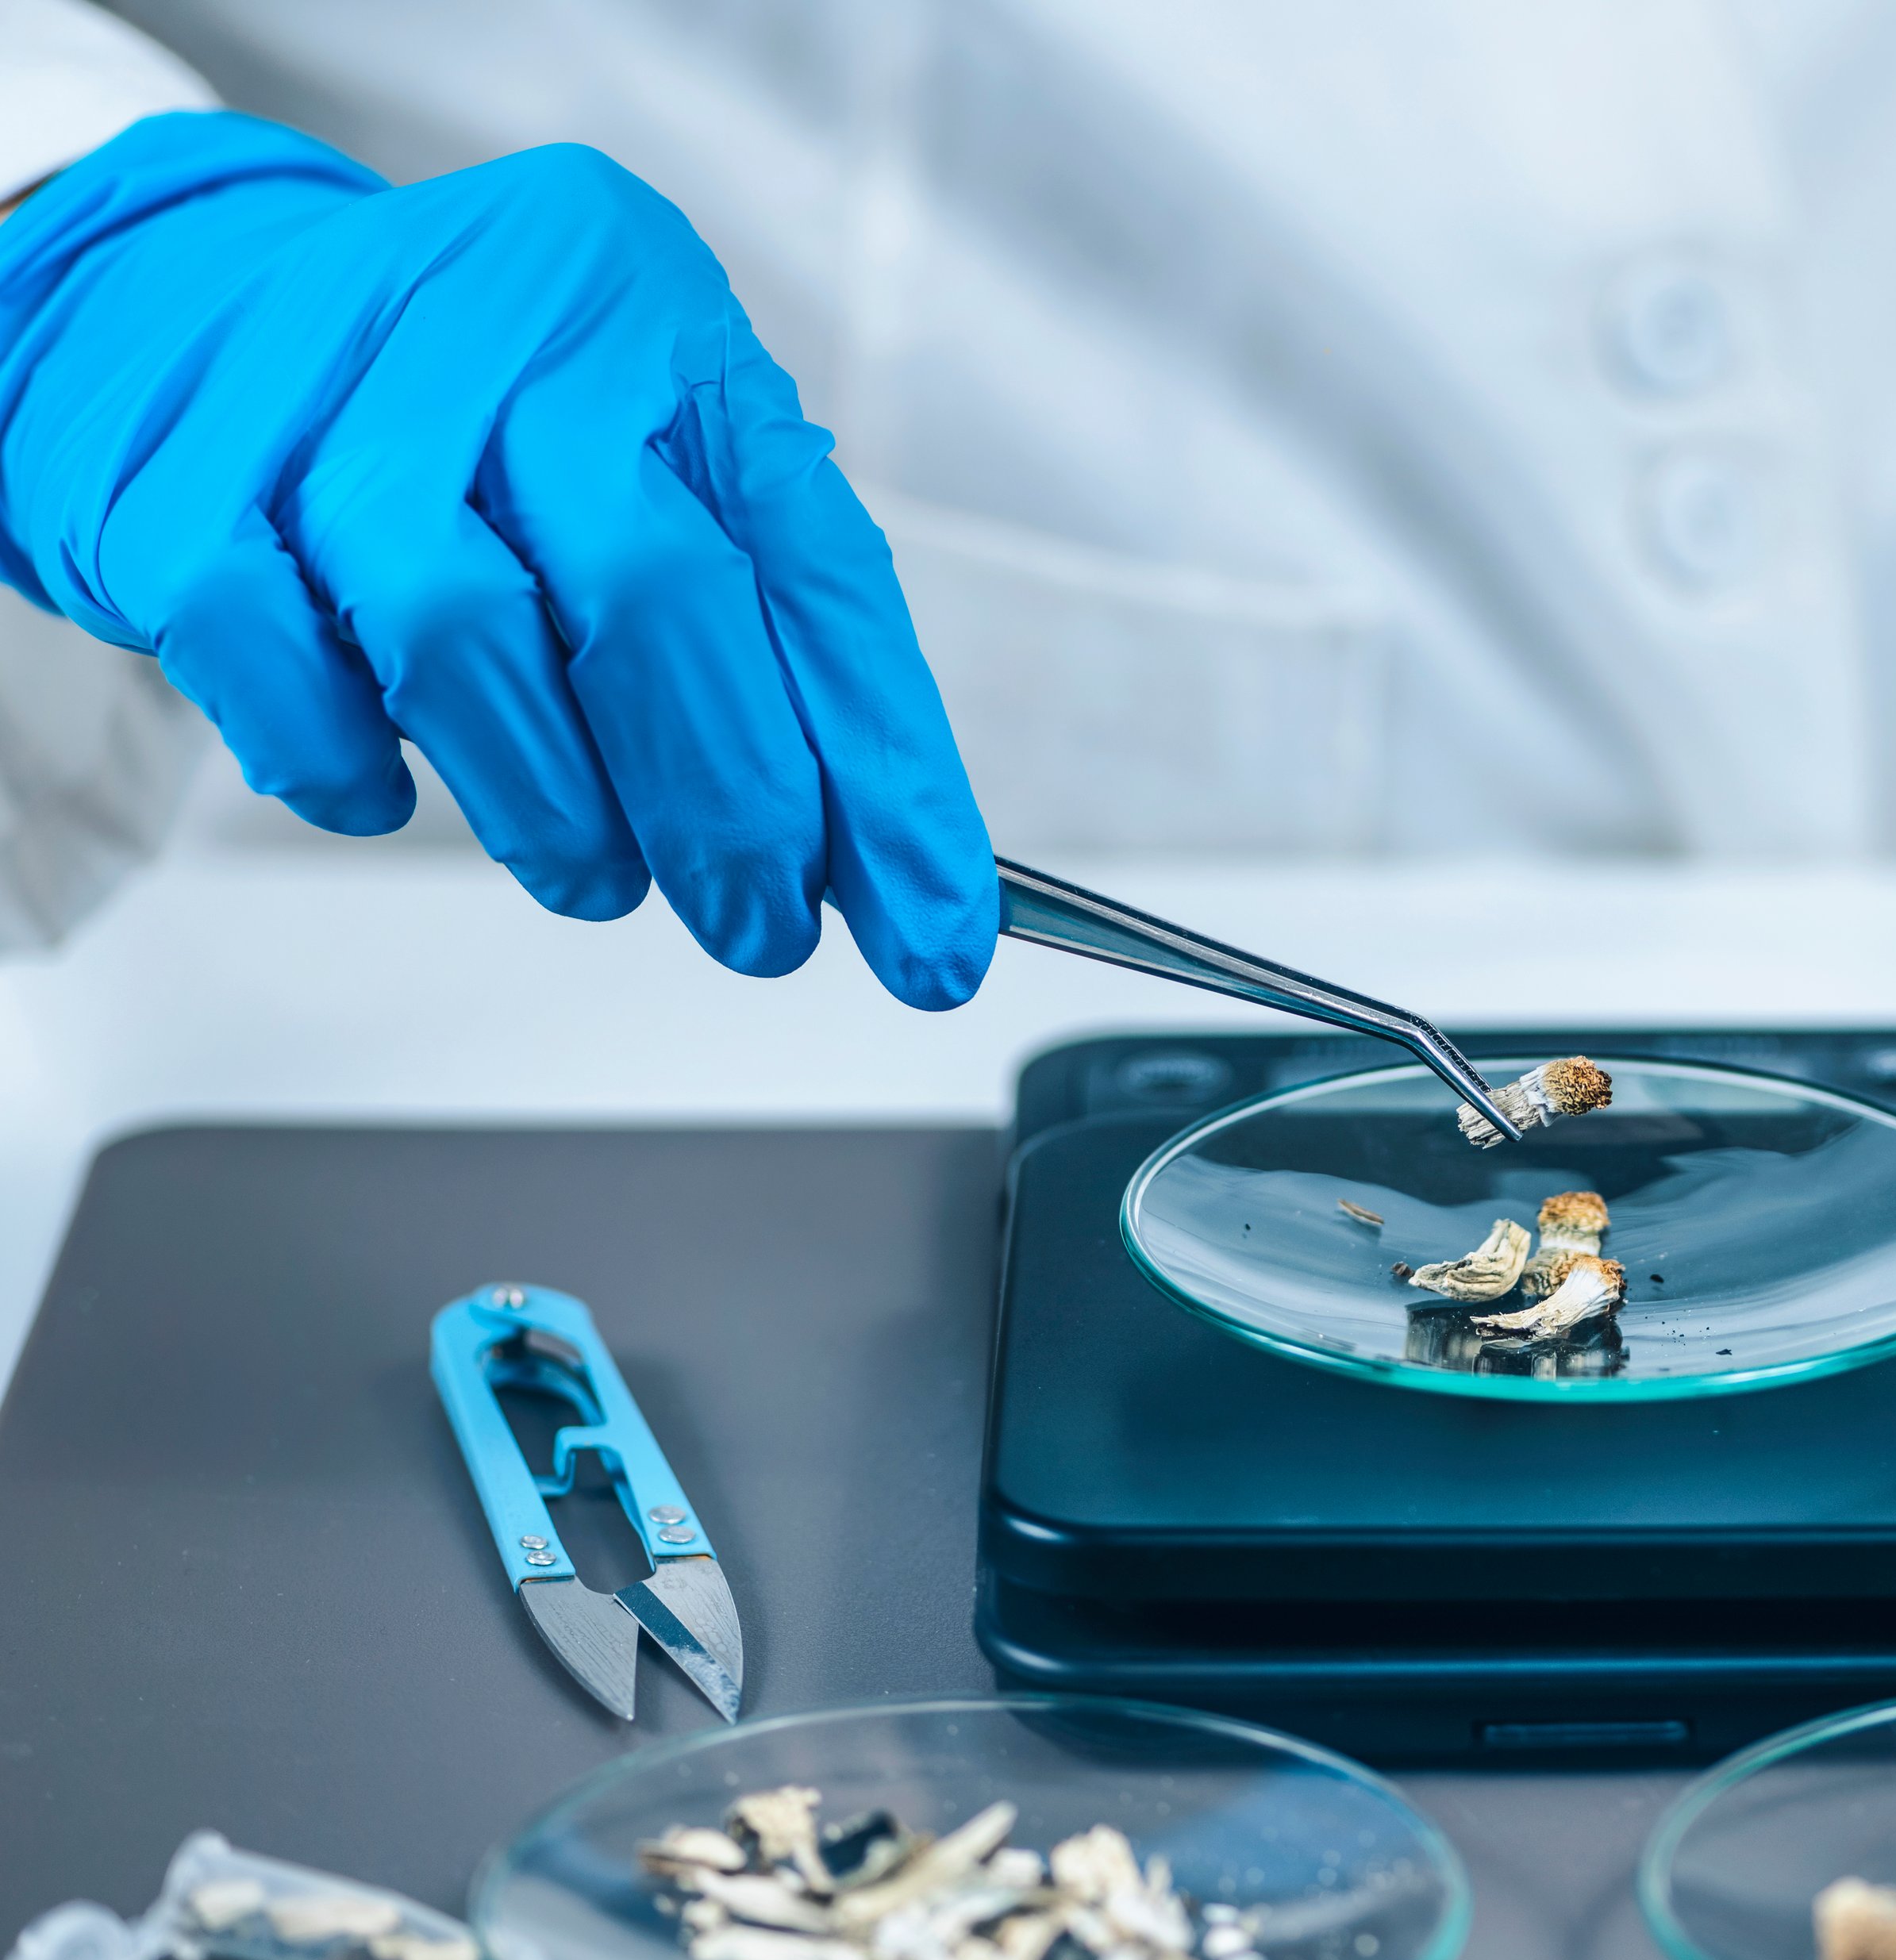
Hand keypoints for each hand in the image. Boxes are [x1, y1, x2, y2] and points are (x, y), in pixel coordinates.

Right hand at [0, 113, 993, 1008]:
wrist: (169, 300)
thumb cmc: (455, 417)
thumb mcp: (637, 462)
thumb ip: (752, 630)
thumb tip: (869, 857)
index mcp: (660, 317)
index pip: (815, 571)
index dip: (885, 774)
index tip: (932, 929)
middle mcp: (510, 318)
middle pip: (656, 597)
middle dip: (731, 806)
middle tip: (762, 925)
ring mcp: (330, 386)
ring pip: (467, 636)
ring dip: (555, 808)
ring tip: (594, 871)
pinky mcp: (176, 473)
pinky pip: (278, 664)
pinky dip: (348, 767)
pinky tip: (388, 792)